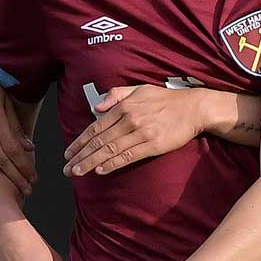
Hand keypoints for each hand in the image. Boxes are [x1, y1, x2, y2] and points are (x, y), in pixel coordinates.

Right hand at [0, 43, 36, 194]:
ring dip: (5, 172)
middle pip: (1, 159)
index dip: (24, 167)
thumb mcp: (6, 99)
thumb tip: (29, 147)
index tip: (35, 179)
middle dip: (16, 176)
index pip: (12, 150)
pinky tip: (3, 168)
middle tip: (29, 191)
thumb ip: (16, 125)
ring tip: (19, 183)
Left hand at [63, 85, 204, 176]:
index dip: (80, 141)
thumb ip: (115, 95)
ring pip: (110, 150)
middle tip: (66, 168)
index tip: (68, 152)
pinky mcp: (153, 145)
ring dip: (91, 162)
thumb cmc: (166, 99)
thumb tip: (96, 107)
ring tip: (77, 172)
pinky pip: (128, 156)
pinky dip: (112, 164)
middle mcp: (129, 119)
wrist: (193, 108)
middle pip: (99, 141)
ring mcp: (141, 133)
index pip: (96, 127)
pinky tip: (100, 170)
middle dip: (81, 156)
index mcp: (124, 106)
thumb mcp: (139, 89)